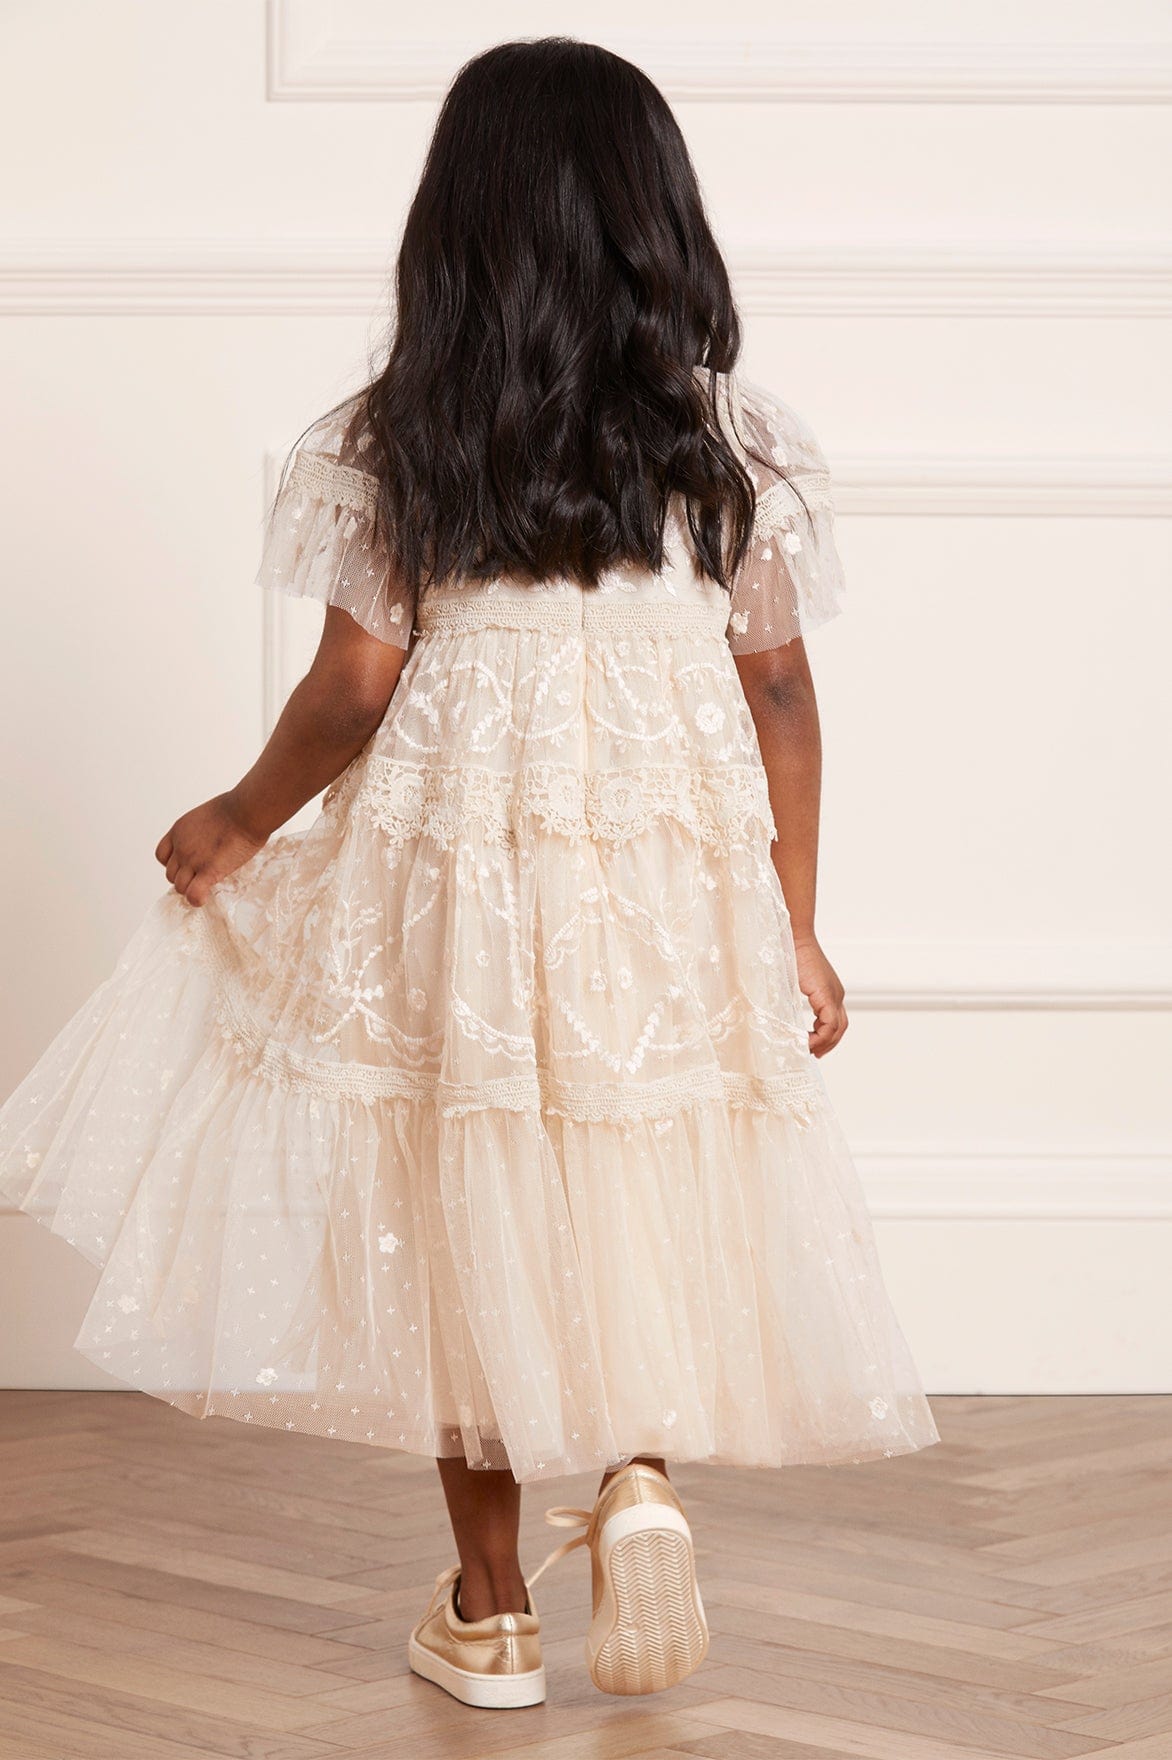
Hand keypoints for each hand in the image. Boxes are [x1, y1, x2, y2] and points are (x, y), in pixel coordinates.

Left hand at [155, 792, 265, 906]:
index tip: (187, 864)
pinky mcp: (208, 871)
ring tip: (206, 886)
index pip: (162, 855)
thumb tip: (209, 842)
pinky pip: (193, 895)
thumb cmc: (235, 809)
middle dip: (184, 877)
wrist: (245, 811)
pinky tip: (205, 896)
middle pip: (171, 874)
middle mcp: (181, 847)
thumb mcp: (206, 816)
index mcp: (178, 831)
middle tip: (201, 876)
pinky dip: (197, 899)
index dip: (174, 863)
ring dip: (191, 889)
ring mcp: (192, 860)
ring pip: (180, 887)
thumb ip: (200, 832)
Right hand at [792, 932, 847, 1057]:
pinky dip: (820, 1036)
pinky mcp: (827, 995)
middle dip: (828, 1043)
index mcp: (829, 990)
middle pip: (841, 1027)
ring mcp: (834, 994)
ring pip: (837, 1028)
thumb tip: (781, 1013)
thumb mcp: (791, 981)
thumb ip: (791, 997)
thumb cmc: (787, 952)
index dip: (826, 1035)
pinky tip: (806, 1041)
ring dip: (824, 1042)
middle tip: (814, 1053)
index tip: (811, 1044)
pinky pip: (830, 1025)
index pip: (835, 1019)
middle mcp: (836, 994)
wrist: (793, 935)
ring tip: (809, 1050)